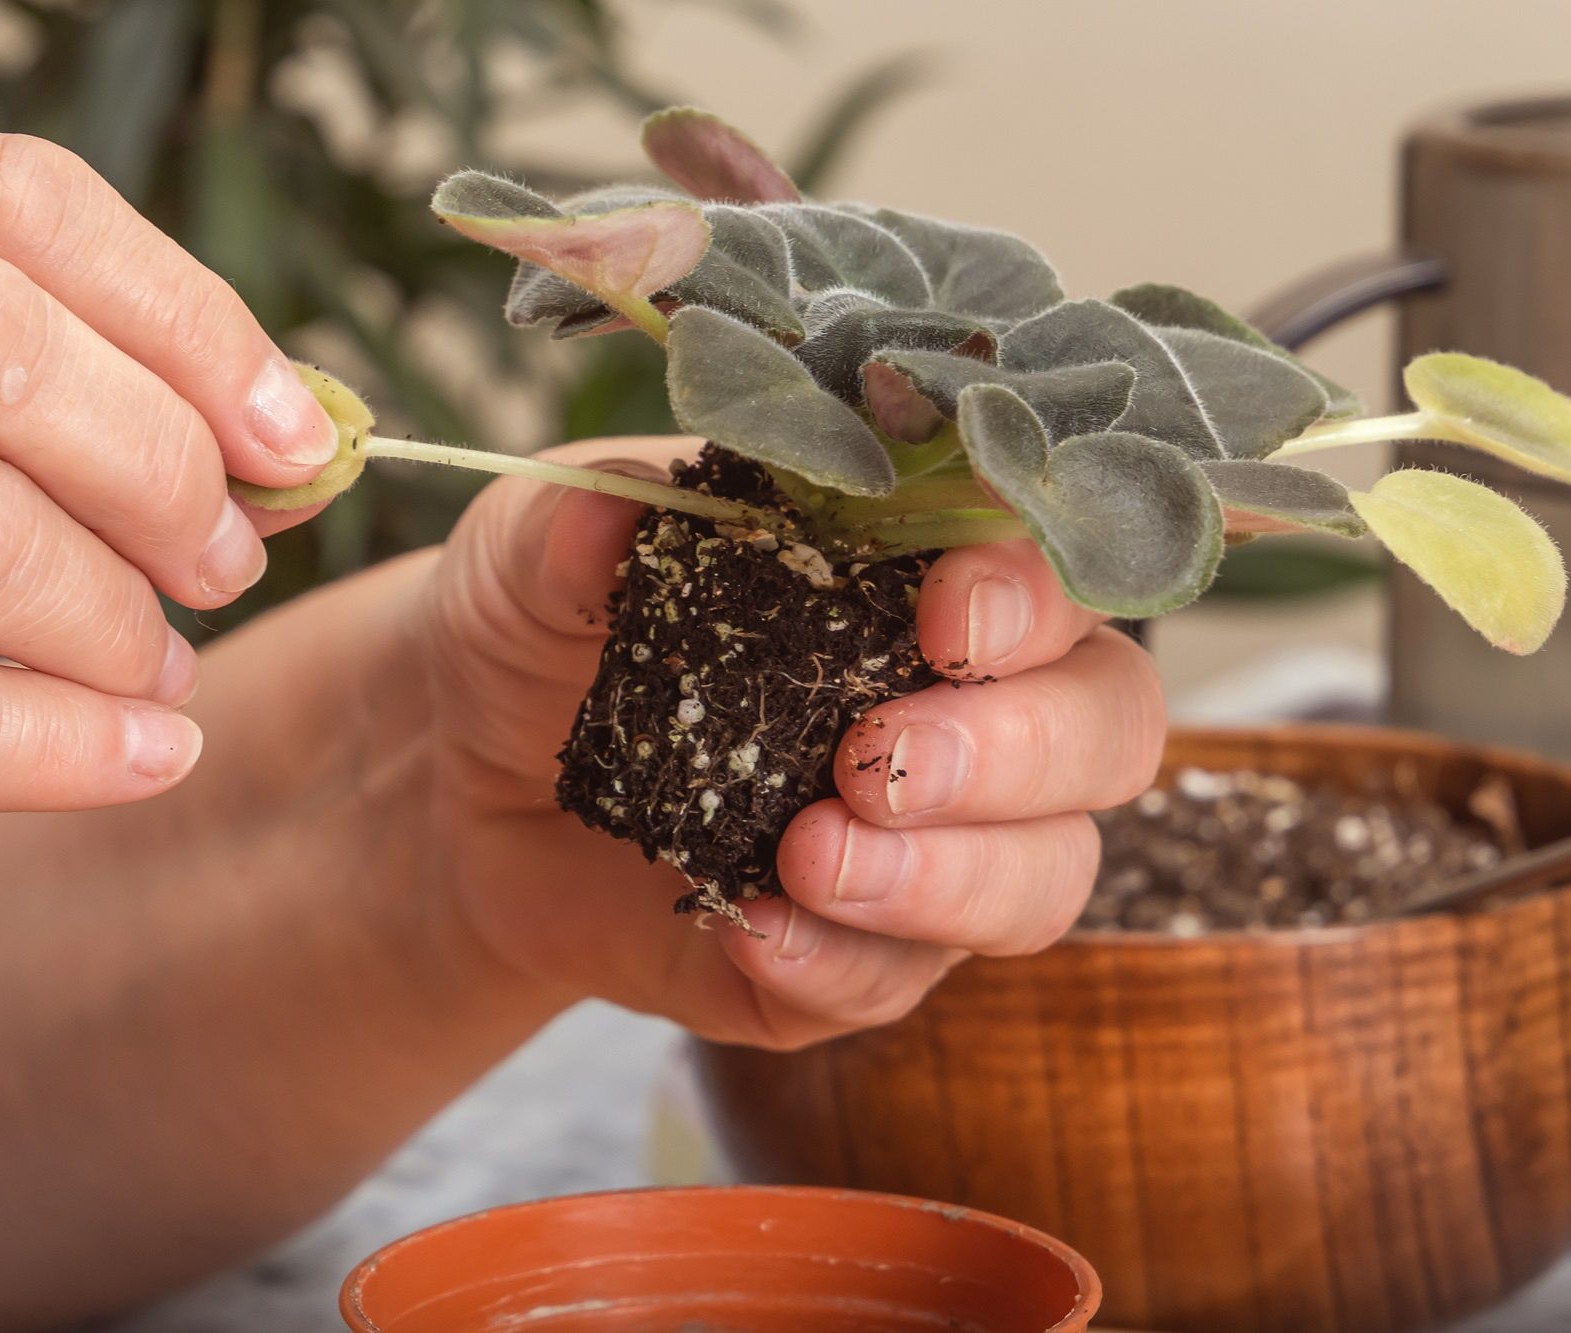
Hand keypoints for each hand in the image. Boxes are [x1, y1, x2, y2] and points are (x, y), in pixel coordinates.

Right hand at [0, 130, 338, 926]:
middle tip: (221, 561)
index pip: (8, 205)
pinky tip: (150, 752)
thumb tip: (296, 448)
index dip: (186, 316)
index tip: (291, 433)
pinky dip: (71, 745)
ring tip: (159, 665)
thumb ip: (74, 410)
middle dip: (157, 463)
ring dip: (116, 618)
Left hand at [408, 440, 1165, 1048]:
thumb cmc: (539, 632)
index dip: (1033, 592)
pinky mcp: (855, 955)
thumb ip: (568, 528)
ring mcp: (926, 843)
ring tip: (809, 860)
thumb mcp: (526, 556)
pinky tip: (754, 937)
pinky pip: (901, 982)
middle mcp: (962, 705)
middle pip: (1103, 729)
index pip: (1052, 568)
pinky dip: (840, 963)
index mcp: (919, 569)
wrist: (467, 791)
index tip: (946, 614)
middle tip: (878, 763)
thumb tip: (609, 515)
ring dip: (950, 878)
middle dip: (1016, 751)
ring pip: (1045, 876)